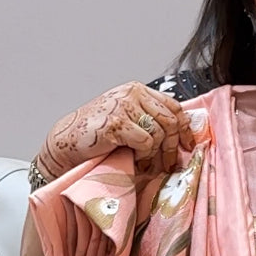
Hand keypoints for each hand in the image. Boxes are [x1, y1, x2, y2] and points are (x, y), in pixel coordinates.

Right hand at [36, 82, 196, 179]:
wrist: (66, 142)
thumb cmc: (96, 135)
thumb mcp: (126, 119)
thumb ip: (147, 119)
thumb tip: (178, 138)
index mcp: (136, 90)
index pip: (172, 106)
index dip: (185, 128)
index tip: (188, 146)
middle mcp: (132, 94)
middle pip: (170, 120)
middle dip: (172, 147)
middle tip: (169, 164)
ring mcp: (123, 107)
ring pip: (158, 133)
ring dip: (155, 155)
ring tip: (146, 164)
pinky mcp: (117, 123)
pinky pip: (145, 142)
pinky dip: (144, 156)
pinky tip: (135, 161)